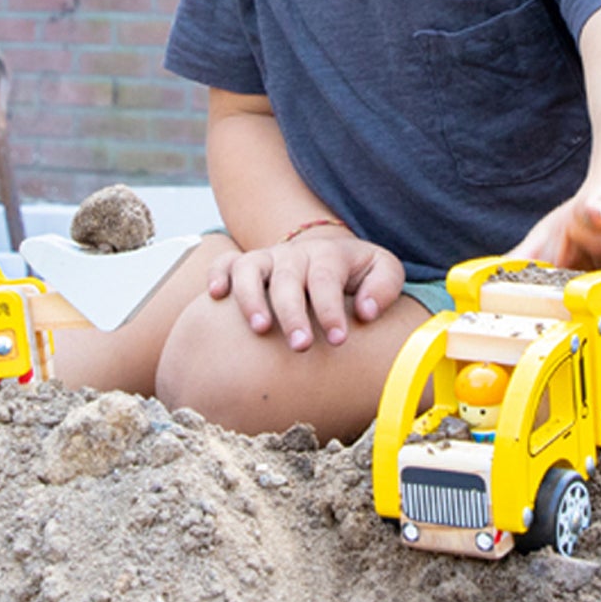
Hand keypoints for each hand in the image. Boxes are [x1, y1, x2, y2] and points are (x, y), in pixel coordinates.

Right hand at [207, 234, 404, 351]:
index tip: (338, 340)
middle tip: (301, 346)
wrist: (329, 255)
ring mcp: (268, 259)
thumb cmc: (358, 273)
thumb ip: (384, 287)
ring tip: (260, 329)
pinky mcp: (245, 265)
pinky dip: (217, 275)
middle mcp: (295, 255)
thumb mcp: (383, 271)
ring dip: (251, 298)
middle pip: (288, 280)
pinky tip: (216, 296)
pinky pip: (224, 263)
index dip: (331, 310)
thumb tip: (367, 312)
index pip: (326, 280)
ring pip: (250, 269)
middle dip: (293, 314)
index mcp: (329, 255)